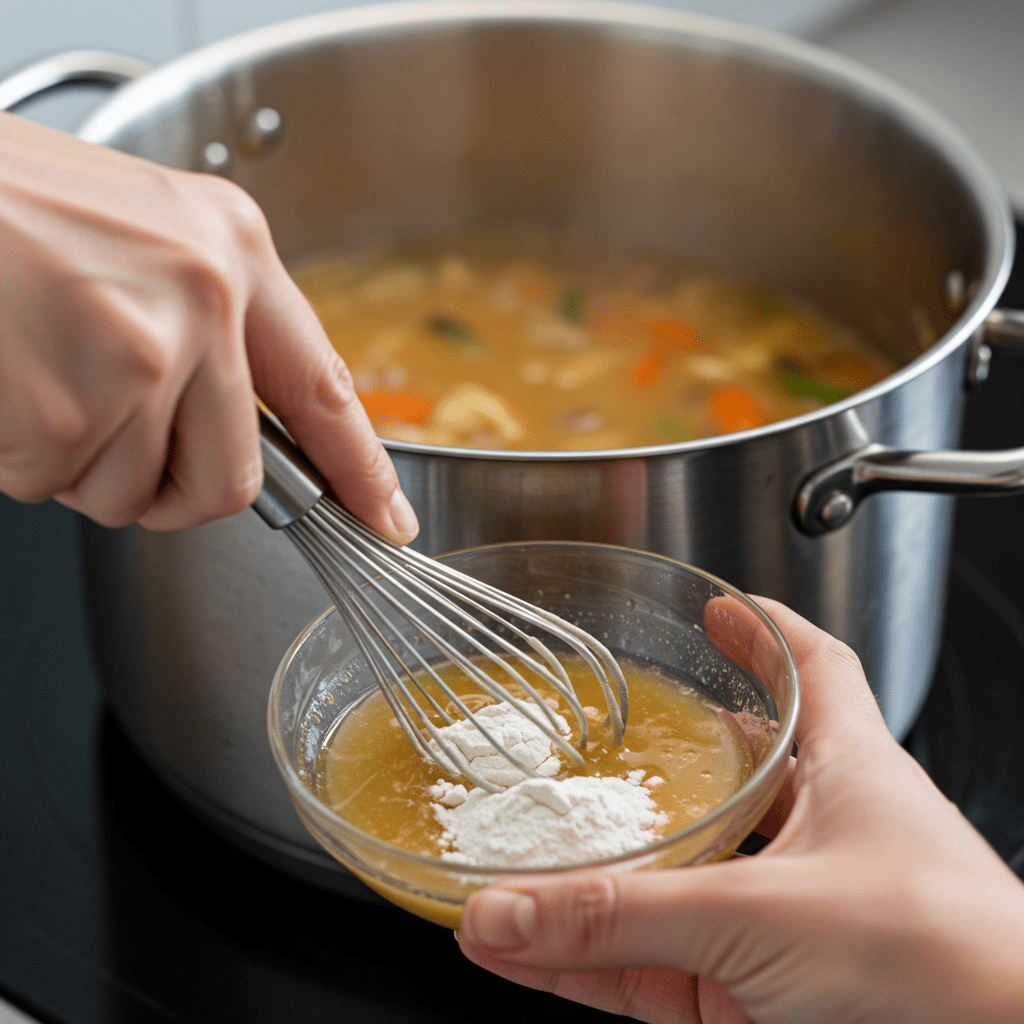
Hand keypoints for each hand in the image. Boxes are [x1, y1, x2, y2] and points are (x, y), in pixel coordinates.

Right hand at [0, 112, 417, 539]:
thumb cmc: (10, 204)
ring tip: (42, 379)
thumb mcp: (144, 235)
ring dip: (85, 466)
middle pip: (232, 477)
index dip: (360, 468)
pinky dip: (24, 459)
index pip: (324, 388)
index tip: (386, 518)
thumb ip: (207, 322)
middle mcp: (204, 302)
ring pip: (135, 491)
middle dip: (176, 493)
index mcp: (232, 249)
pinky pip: (58, 485)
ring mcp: (141, 357)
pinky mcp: (68, 408)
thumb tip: (237, 423)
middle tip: (123, 453)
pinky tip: (9, 386)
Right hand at [458, 597, 1023, 1022]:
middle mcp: (815, 841)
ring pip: (669, 891)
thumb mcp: (767, 915)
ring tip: (504, 880)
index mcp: (846, 773)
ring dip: (584, 890)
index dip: (764, 633)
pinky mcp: (756, 1000)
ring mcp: (784, 923)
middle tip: (589, 754)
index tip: (718, 608)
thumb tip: (510, 908)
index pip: (812, 671)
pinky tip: (524, 955)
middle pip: (724, 781)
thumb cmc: (954, 969)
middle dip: (656, 768)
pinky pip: (652, 970)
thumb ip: (627, 916)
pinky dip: (586, 962)